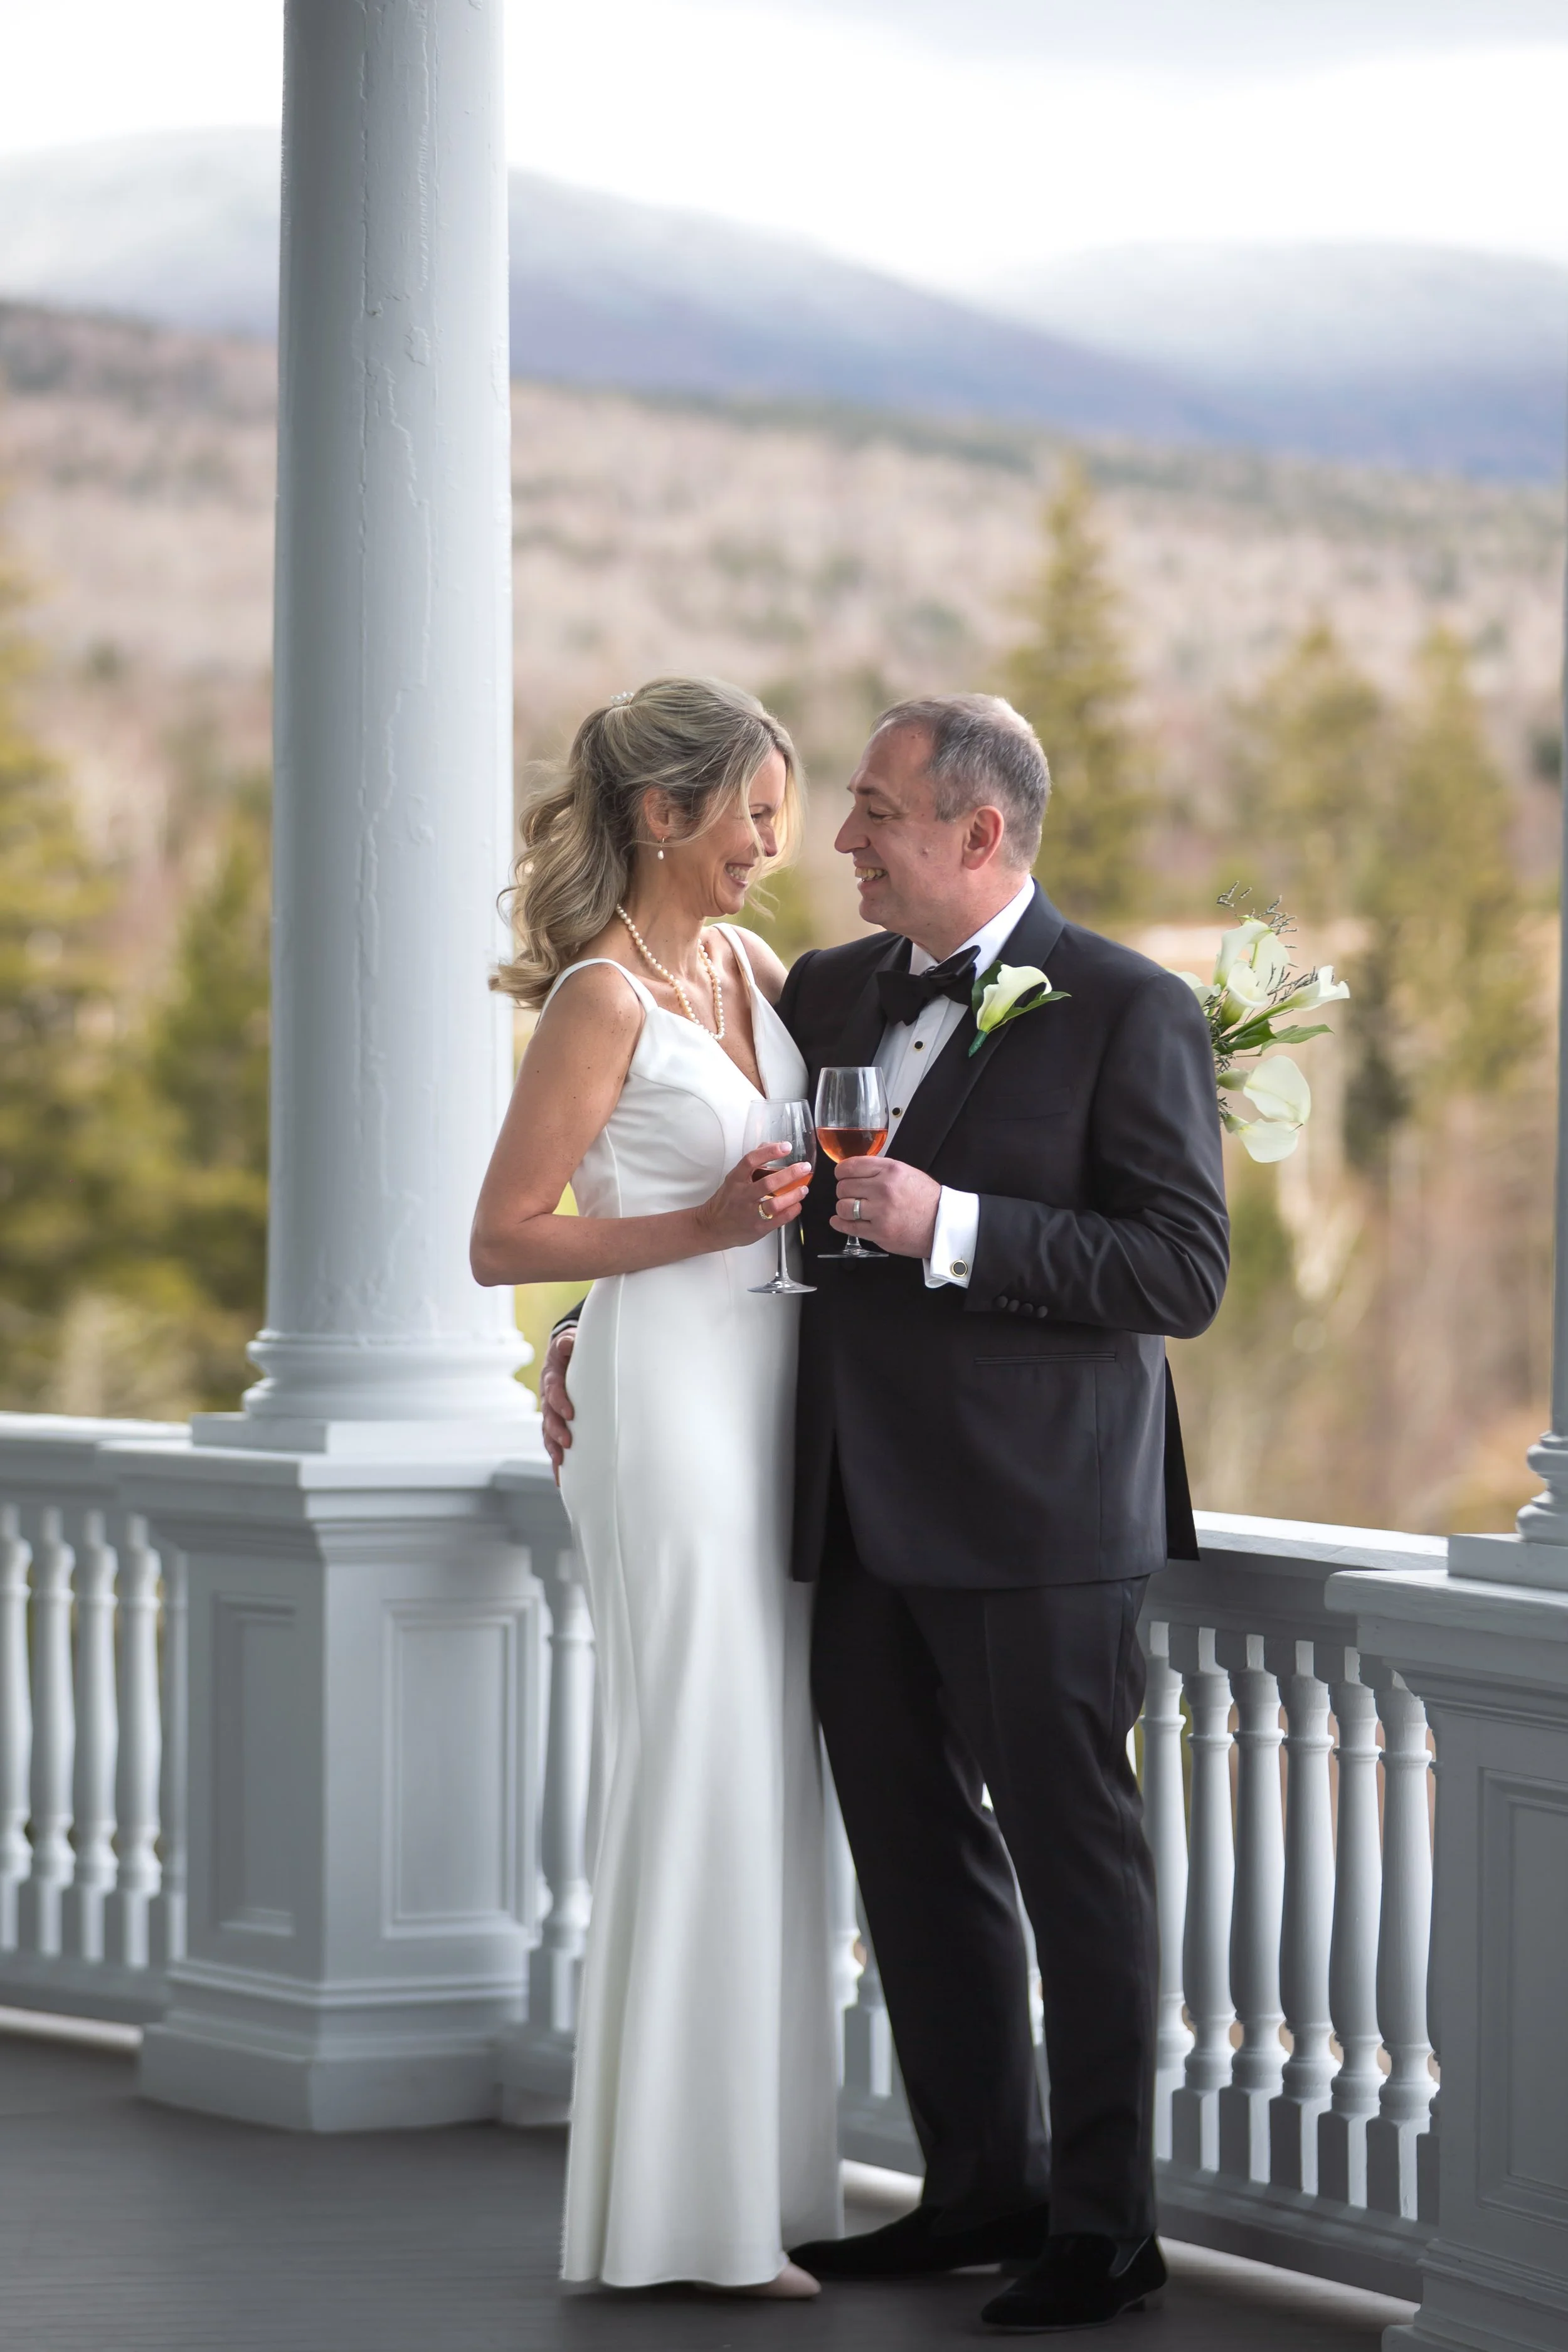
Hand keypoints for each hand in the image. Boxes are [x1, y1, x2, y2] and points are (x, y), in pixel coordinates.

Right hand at [540, 1325, 576, 1478]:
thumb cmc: (571, 1350)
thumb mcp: (568, 1341)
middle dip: (556, 1431)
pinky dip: (556, 1461)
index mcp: (552, 1377)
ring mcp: (550, 1412)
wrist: (565, 1354)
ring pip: (548, 1433)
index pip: (554, 1390)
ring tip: (560, 1463)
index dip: (560, 1402)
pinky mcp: (555, 1423)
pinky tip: (560, 1478)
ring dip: (553, 1448)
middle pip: (548, 1416)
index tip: (570, 1414)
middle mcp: (548, 1397)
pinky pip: (553, 1443)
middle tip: (568, 1443)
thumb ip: (568, 1342)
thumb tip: (567, 1343)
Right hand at [695, 1143, 812, 1253]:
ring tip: (804, 1189)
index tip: (786, 1147)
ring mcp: (749, 1213)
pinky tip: (797, 1205)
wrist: (712, 1227)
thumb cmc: (727, 1201)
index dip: (769, 1152)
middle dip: (790, 1174)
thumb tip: (769, 1145)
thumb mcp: (734, 1179)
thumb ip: (752, 1163)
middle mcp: (742, 1196)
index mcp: (735, 1180)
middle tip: (804, 1167)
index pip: (751, 1161)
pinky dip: (791, 1211)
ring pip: (774, 1204)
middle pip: (767, 1183)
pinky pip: (778, 1220)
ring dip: (793, 1195)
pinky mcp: (757, 1228)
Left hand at [832, 1157, 940, 1257]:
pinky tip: (840, 1221)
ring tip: (850, 1209)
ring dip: (843, 1208)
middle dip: (843, 1191)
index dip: (841, 1171)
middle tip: (849, 1195)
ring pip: (843, 1207)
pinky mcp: (879, 1232)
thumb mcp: (906, 1172)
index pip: (851, 1166)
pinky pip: (849, 1227)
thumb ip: (880, 1170)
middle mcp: (883, 1189)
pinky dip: (840, 1224)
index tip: (841, 1175)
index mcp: (890, 1170)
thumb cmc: (926, 1199)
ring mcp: (880, 1212)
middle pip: (844, 1187)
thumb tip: (855, 1170)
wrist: (941, 1224)